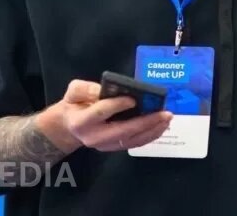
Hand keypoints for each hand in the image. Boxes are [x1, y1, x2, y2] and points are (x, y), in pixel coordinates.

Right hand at [36, 80, 172, 152]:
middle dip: (146, 122)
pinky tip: (161, 126)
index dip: (117, 105)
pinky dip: (150, 135)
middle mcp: (94, 137)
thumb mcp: (74, 91)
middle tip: (164, 113)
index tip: (133, 98)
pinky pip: (135, 143)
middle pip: (123, 131)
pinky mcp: (115, 147)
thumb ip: (86, 89)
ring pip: (132, 140)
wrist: (69, 127)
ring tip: (167, 118)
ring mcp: (106, 145)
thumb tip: (105, 90)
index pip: (101, 112)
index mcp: (81, 121)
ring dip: (152, 130)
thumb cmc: (74, 105)